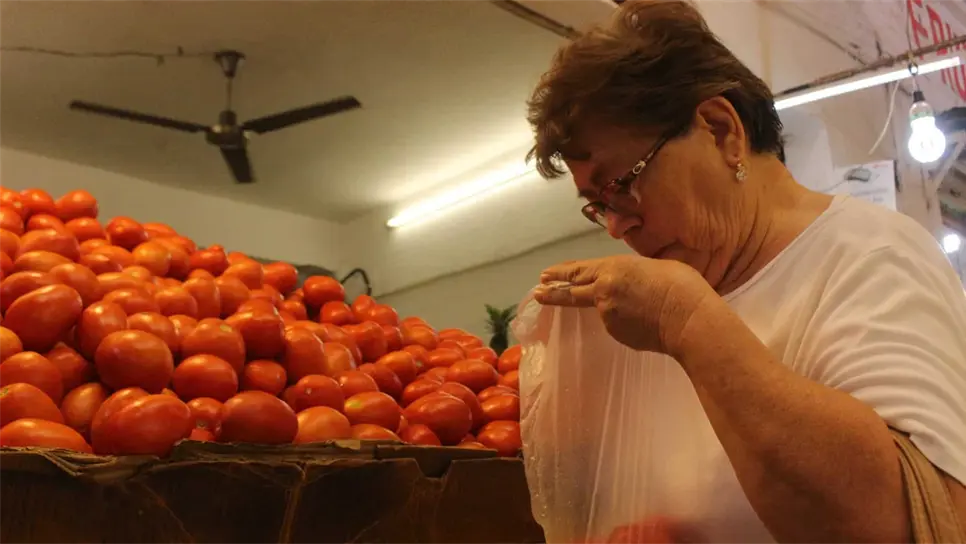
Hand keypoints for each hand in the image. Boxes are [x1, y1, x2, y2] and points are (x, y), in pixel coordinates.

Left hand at [534, 255, 718, 355]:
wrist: (690, 320)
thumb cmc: (680, 286)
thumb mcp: (653, 266)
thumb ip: (631, 274)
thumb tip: (627, 286)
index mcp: (612, 269)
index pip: (577, 271)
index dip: (560, 273)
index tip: (544, 276)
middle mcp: (603, 292)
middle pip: (572, 293)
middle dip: (553, 292)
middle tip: (537, 292)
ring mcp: (608, 316)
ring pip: (603, 310)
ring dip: (612, 307)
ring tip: (642, 305)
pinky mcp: (618, 334)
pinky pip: (618, 325)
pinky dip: (627, 321)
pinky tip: (648, 320)